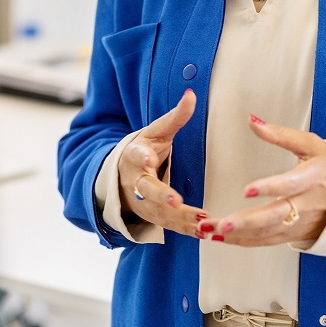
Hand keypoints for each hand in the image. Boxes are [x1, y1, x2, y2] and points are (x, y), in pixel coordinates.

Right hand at [118, 89, 206, 236]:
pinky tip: (202, 232)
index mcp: (134, 155)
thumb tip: (191, 94)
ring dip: (179, 218)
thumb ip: (176, 116)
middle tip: (177, 201)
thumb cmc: (145, 147)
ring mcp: (141, 201)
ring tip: (202, 221)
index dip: (142, 157)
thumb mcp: (158, 130)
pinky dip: (184, 230)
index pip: (136, 155)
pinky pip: (167, 225)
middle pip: (146, 190)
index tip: (149, 158)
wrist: (123, 174)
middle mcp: (135, 180)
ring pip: (158, 212)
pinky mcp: (150, 215)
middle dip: (162, 196)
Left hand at [197, 115, 325, 246]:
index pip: (290, 184)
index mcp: (312, 178)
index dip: (269, 188)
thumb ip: (280, 135)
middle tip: (223, 223)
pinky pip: (266, 241)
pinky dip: (244, 242)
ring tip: (213, 230)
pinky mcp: (293, 234)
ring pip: (267, 233)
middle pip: (275, 216)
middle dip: (246, 222)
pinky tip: (225, 238)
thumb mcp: (310, 145)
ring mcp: (299, 223)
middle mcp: (306, 204)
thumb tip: (253, 122)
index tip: (247, 190)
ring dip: (238, 234)